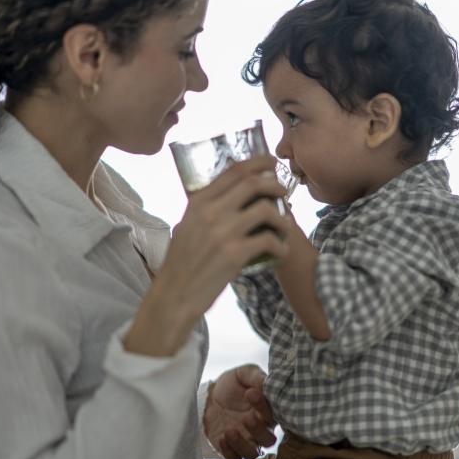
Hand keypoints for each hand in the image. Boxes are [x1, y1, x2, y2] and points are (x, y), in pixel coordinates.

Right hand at [125, 157, 290, 355]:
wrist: (174, 295)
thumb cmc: (181, 262)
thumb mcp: (187, 225)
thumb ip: (206, 208)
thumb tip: (232, 192)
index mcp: (198, 202)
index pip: (234, 171)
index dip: (258, 163)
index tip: (272, 164)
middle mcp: (210, 212)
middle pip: (253, 183)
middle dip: (275, 185)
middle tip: (284, 194)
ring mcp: (223, 232)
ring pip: (265, 209)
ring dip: (282, 217)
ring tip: (284, 227)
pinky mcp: (235, 254)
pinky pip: (269, 240)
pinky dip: (280, 245)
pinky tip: (281, 251)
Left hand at [203, 364, 277, 458]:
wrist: (210, 395)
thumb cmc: (232, 384)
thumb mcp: (244, 374)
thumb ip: (256, 377)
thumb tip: (265, 382)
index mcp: (267, 411)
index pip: (274, 415)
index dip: (264, 407)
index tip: (251, 393)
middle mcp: (260, 429)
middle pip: (269, 440)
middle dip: (258, 430)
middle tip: (246, 417)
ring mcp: (246, 441)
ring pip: (252, 454)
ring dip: (242, 445)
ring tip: (230, 430)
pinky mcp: (230, 449)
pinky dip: (229, 451)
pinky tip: (222, 437)